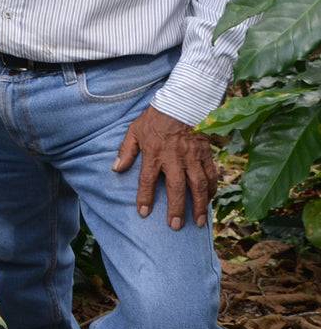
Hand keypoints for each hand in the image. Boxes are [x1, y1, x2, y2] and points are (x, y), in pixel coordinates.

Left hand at [112, 105, 217, 229]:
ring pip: (198, 185)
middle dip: (176, 208)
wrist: (181, 102)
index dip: (144, 198)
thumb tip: (116, 169)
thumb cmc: (155, 118)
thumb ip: (126, 151)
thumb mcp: (135, 131)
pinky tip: (210, 201)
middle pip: (176, 188)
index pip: (147, 180)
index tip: (143, 213)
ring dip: (199, 205)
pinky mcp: (206, 154)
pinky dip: (212, 189)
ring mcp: (192, 157)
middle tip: (175, 226)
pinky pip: (211, 175)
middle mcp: (174, 157)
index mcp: (154, 153)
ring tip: (198, 222)